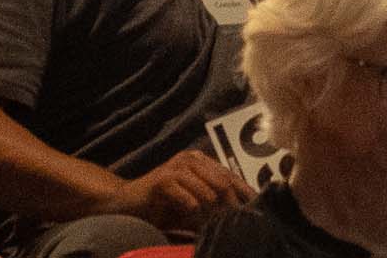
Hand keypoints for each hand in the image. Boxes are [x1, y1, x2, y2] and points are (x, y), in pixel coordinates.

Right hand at [112, 150, 251, 234]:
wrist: (127, 203)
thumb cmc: (163, 206)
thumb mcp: (193, 207)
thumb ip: (213, 208)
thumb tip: (241, 220)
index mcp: (200, 161)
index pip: (231, 176)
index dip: (246, 195)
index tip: (259, 213)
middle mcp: (190, 159)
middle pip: (224, 182)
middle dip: (233, 207)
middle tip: (237, 226)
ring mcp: (175, 167)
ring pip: (210, 189)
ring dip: (215, 212)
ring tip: (216, 226)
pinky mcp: (162, 180)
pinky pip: (188, 198)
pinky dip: (195, 212)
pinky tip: (193, 220)